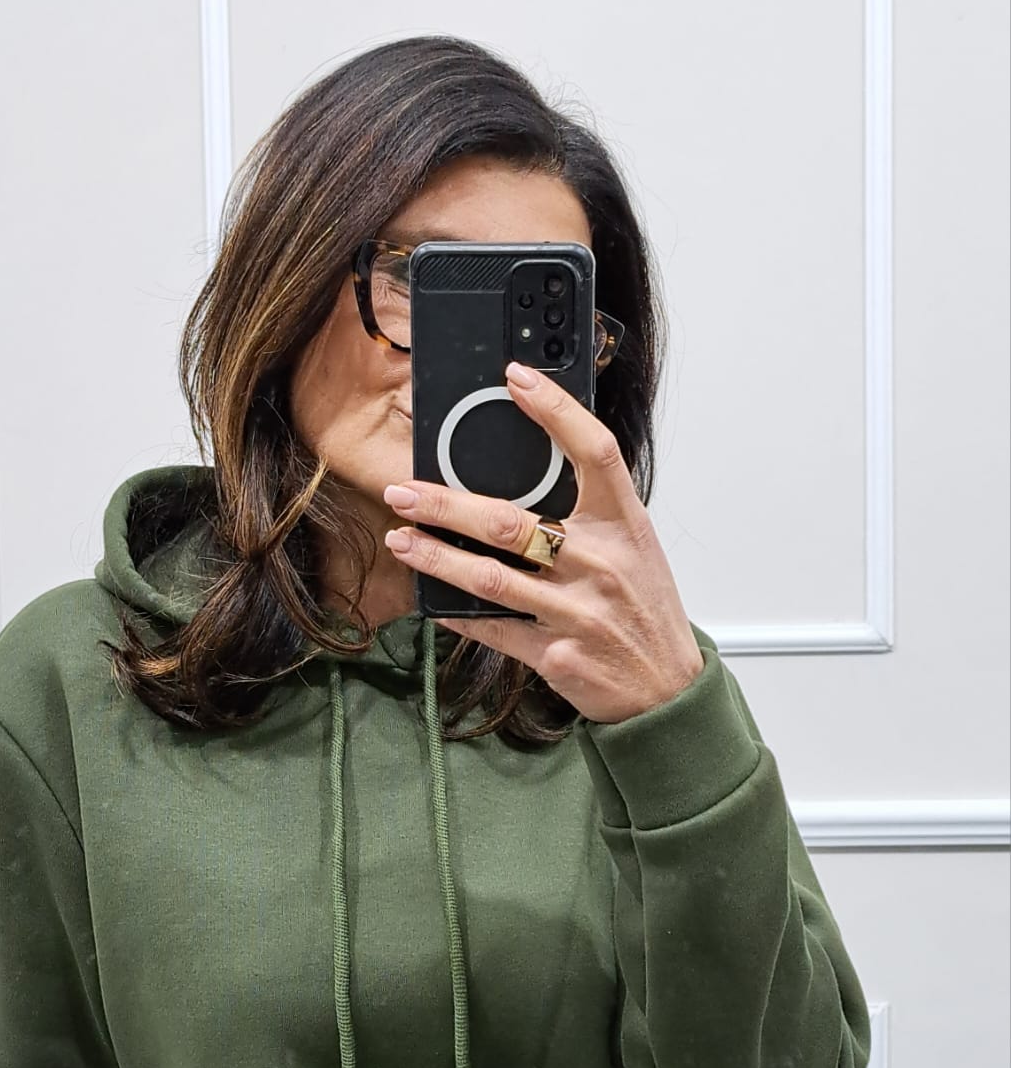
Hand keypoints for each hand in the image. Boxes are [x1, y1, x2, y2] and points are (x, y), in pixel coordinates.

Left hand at [381, 360, 703, 723]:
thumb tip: (522, 478)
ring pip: (490, 577)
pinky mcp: (555, 654)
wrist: (666, 689)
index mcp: (625, 526)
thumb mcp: (634, 550)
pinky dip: (456, 612)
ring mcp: (577, 611)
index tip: (517, 378)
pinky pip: (493, 627)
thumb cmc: (644, 611)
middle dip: (446, 505)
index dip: (556, 410)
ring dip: (436, 558)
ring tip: (401, 539)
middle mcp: (601, 563)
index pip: (594, 451)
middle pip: (510, 521)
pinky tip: (430, 597)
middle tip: (403, 492)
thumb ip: (589, 516)